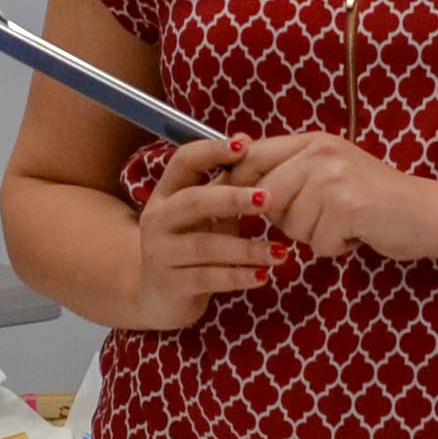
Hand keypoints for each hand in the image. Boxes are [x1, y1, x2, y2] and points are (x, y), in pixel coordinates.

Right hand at [120, 135, 273, 328]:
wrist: (158, 299)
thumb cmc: (190, 246)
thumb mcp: (205, 213)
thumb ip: (223, 182)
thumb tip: (245, 138)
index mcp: (165, 194)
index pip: (184, 161)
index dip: (212, 151)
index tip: (245, 146)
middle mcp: (157, 219)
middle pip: (194, 202)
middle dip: (232, 198)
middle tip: (268, 199)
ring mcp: (160, 253)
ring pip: (205, 246)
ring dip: (247, 248)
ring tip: (280, 252)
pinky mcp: (170, 284)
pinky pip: (208, 278)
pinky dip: (238, 276)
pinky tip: (263, 276)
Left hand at [234, 133, 437, 262]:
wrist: (429, 214)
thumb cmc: (377, 200)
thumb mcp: (330, 172)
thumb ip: (289, 171)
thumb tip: (234, 173)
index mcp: (313, 141)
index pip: (250, 157)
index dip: (238, 187)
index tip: (245, 208)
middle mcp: (320, 152)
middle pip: (265, 198)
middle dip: (286, 219)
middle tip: (322, 217)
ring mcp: (333, 178)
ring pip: (290, 225)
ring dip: (314, 236)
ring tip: (345, 223)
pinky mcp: (347, 207)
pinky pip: (316, 243)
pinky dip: (334, 248)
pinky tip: (357, 234)